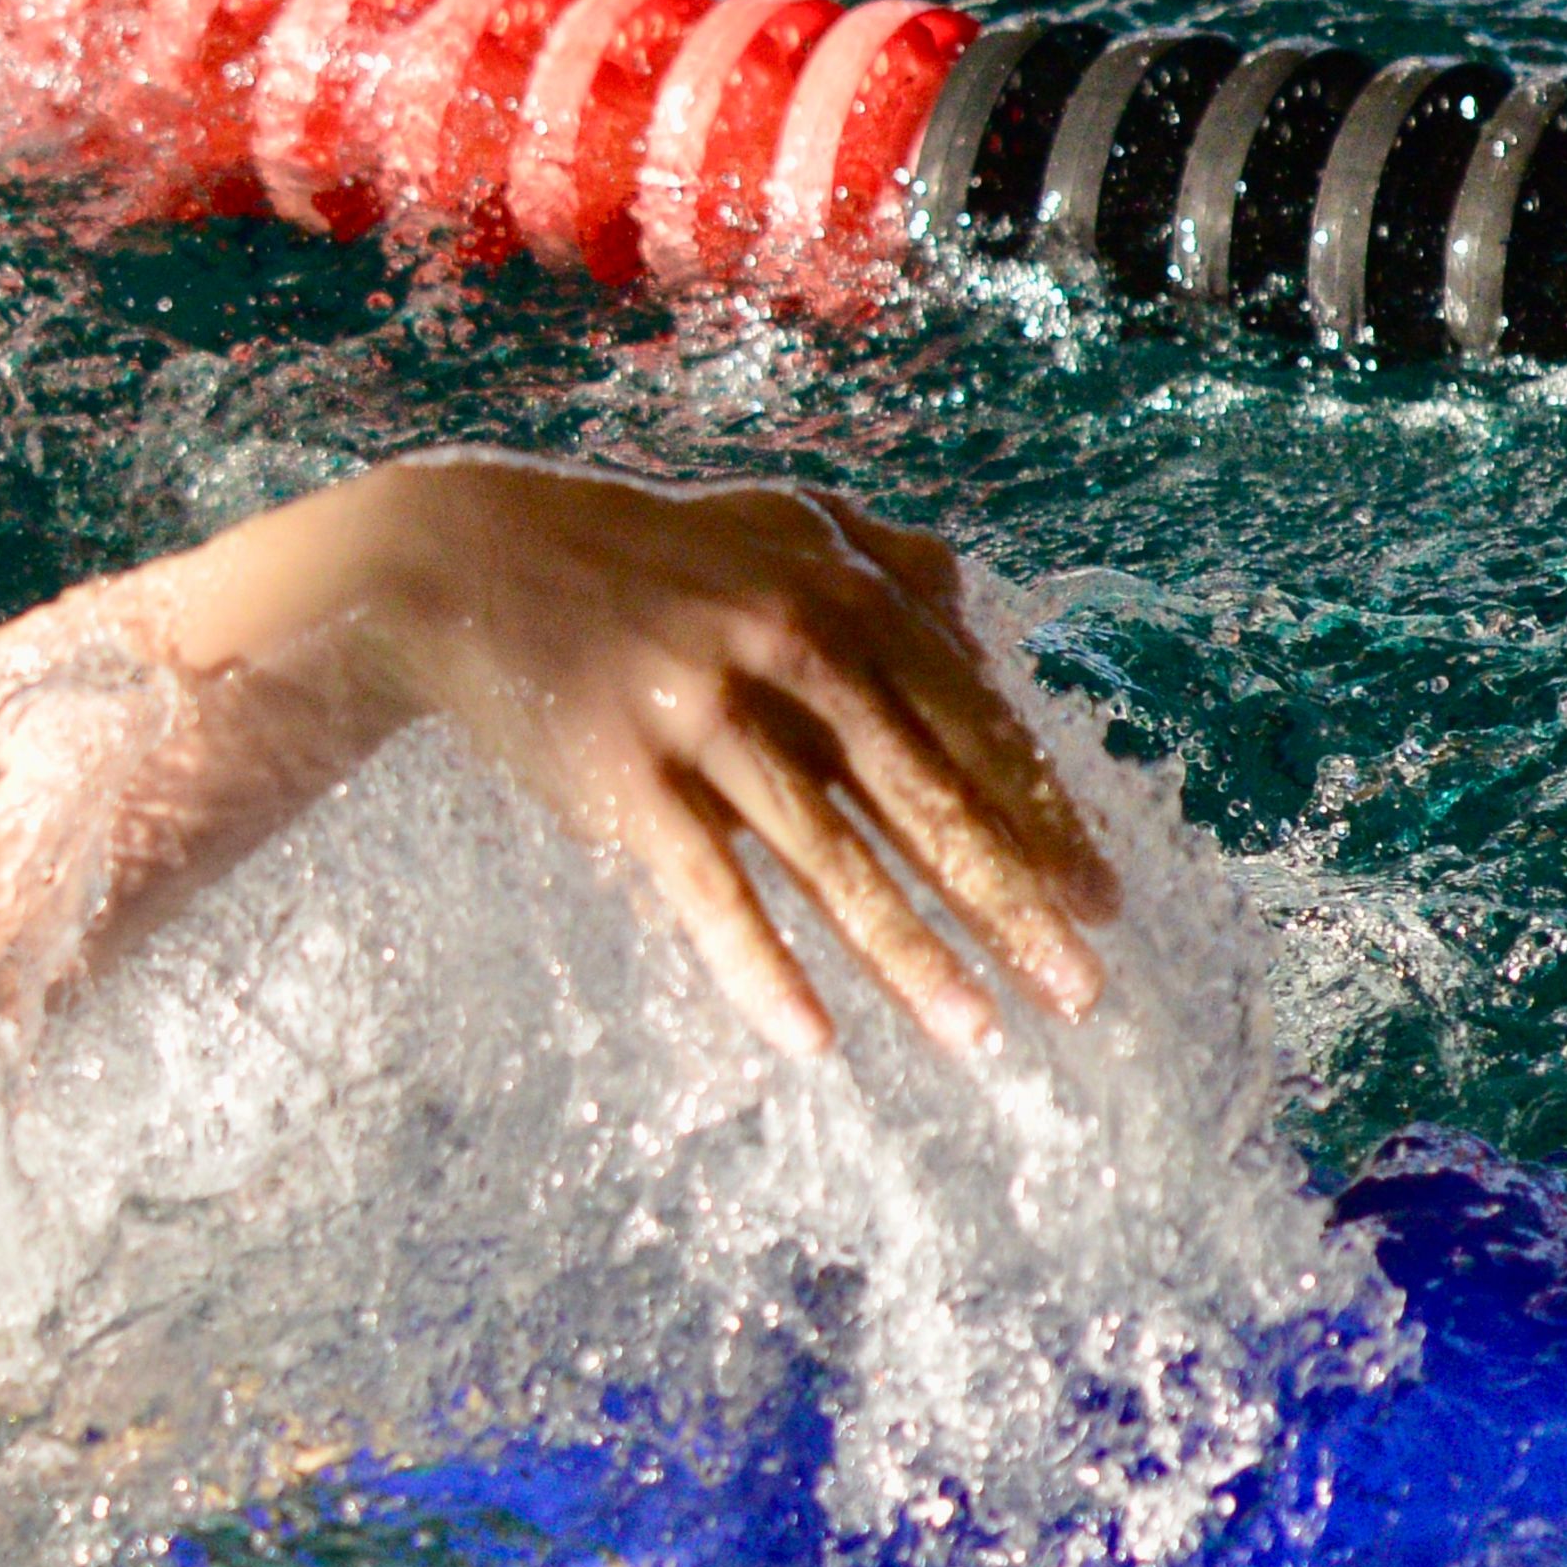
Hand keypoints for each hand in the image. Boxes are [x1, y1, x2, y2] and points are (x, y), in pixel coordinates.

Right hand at [340, 454, 1117, 1056]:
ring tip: (977, 1035)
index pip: (969, 728)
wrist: (465, 561)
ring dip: (912, 957)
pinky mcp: (623, 782)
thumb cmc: (634, 556)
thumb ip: (881, 564)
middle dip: (1012, 906)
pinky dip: (761, 968)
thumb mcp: (772, 527)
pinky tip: (810, 1039)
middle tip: (1080, 992)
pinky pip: (708, 893)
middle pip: (924, 803)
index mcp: (837, 597)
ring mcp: (702, 720)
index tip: (1100, 902)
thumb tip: (975, 626)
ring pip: (830, 861)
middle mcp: (784, 654)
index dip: (1043, 820)